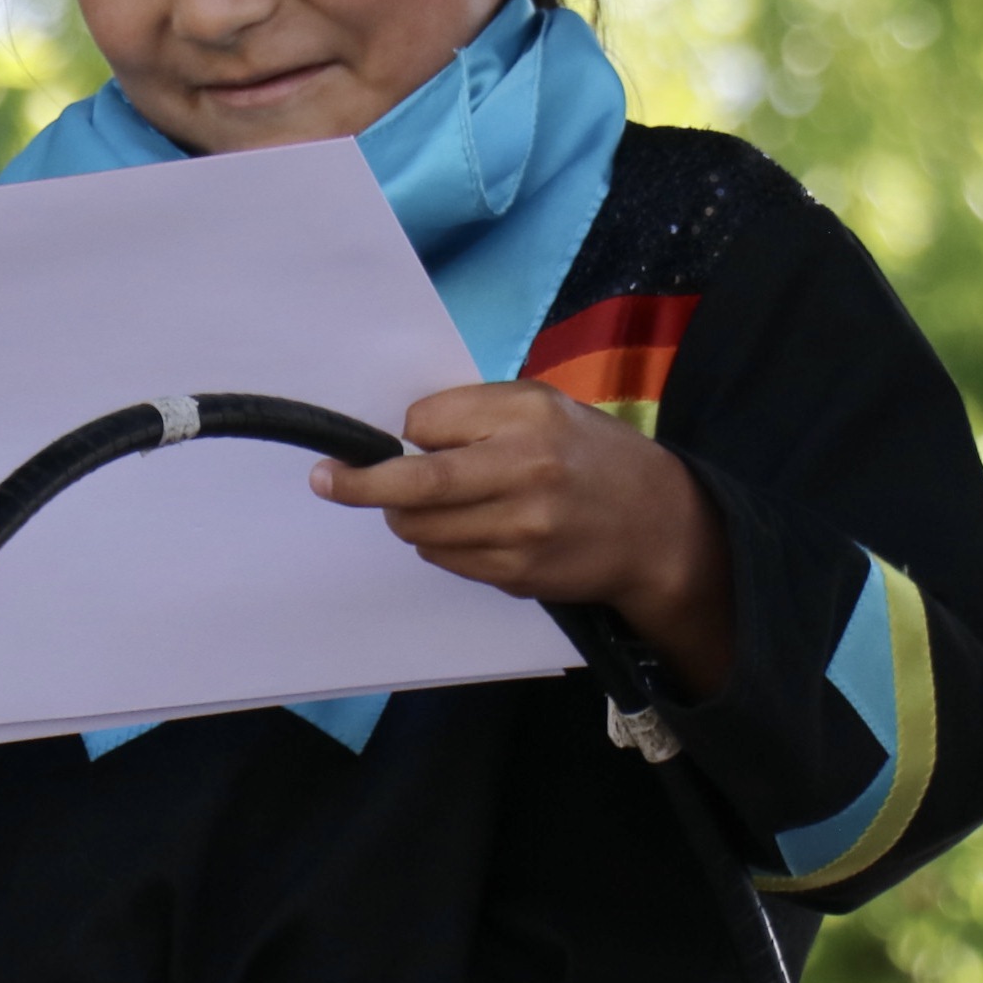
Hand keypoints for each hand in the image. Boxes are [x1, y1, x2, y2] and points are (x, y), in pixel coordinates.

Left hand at [308, 382, 733, 696]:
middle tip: (324, 480)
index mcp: (528, 419)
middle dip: (358, 483)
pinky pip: (445, 559)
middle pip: (413, 483)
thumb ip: (474, 413)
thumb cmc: (589, 456)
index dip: (402, 433)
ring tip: (435, 503)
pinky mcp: (515, 575)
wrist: (657, 526)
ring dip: (406, 515)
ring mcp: (519, 531)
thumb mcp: (544, 407)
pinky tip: (472, 529)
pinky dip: (439, 543)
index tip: (382, 440)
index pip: (426, 424)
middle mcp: (524, 472)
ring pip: (420, 528)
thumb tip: (400, 435)